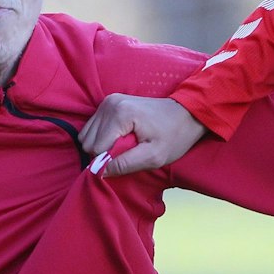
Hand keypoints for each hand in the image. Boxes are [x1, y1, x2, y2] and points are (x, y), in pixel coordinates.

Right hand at [77, 95, 207, 176]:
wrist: (186, 114)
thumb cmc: (174, 136)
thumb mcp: (153, 157)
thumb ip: (125, 165)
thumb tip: (99, 172)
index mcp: (119, 114)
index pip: (96, 149)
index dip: (109, 161)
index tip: (128, 161)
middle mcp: (109, 104)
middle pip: (88, 142)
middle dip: (104, 154)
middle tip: (128, 153)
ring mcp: (107, 101)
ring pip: (87, 135)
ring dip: (102, 146)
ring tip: (125, 146)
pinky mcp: (107, 103)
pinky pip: (92, 128)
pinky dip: (102, 138)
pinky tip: (120, 138)